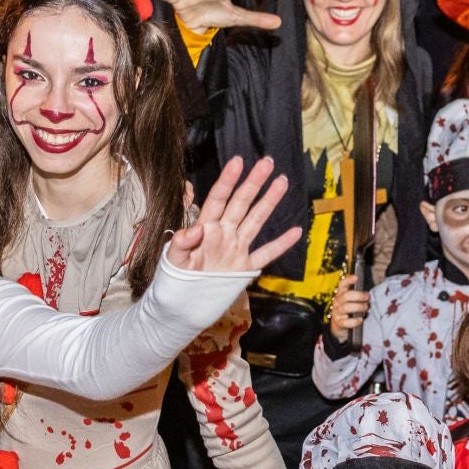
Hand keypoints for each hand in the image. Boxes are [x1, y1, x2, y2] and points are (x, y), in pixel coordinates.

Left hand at [166, 156, 301, 273]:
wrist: (182, 306)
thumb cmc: (174, 280)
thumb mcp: (173, 261)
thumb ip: (181, 244)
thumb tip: (195, 229)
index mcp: (205, 228)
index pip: (218, 199)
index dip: (228, 181)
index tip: (238, 162)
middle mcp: (223, 234)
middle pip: (241, 203)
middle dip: (254, 182)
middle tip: (267, 162)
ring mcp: (236, 249)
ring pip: (256, 221)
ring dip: (269, 202)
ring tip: (282, 181)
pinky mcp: (244, 268)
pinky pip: (266, 254)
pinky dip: (281, 244)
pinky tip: (296, 231)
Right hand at [328, 275, 369, 341]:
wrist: (340, 327)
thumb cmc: (349, 312)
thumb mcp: (351, 302)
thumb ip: (357, 296)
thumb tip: (367, 294)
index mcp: (340, 295)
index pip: (342, 285)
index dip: (348, 280)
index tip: (356, 277)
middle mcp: (337, 302)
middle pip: (346, 296)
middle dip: (358, 295)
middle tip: (367, 297)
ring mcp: (336, 313)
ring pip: (346, 307)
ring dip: (358, 307)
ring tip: (366, 308)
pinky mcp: (339, 323)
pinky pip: (346, 322)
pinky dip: (355, 321)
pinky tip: (360, 319)